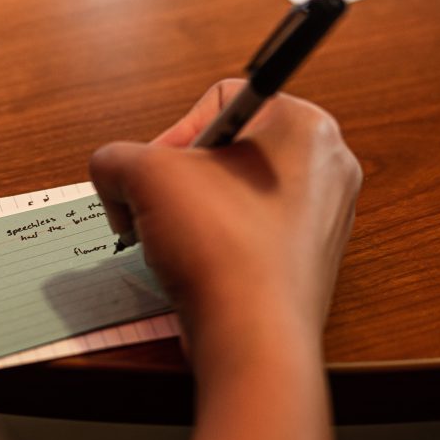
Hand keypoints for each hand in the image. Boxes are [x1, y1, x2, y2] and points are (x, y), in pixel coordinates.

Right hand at [89, 80, 360, 377]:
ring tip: (181, 244)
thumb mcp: (142, 174)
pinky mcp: (308, 263)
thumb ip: (114, 158)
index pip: (219, 102)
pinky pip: (248, 237)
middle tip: (160, 209)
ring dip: (193, 216)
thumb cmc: (220, 246)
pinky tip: (202, 270)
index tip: (155, 176)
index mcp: (306, 125)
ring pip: (234, 197)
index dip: (172, 136)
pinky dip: (217, 248)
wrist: (253, 337)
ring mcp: (324, 219)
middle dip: (180, 181)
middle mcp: (327, 167)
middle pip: (225, 152)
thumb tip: (113, 177)